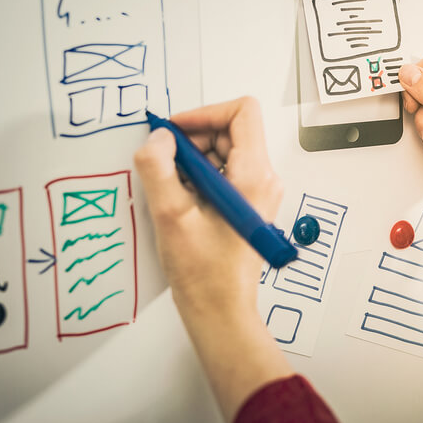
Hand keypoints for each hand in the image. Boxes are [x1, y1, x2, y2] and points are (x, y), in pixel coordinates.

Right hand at [134, 97, 282, 315]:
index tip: (172, 132)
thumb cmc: (203, 272)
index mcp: (254, 175)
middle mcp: (263, 179)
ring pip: (223, 152)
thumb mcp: (170, 215)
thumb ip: (159, 168)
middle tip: (162, 163)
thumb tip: (158, 137)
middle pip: (230, 131)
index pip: (242, 112)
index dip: (204, 113)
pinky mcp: (247, 204)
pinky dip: (197, 177)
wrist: (220, 310)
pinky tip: (179, 201)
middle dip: (192, 139)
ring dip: (191, 160)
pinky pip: (222, 173)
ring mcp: (257, 191)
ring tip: (170, 188)